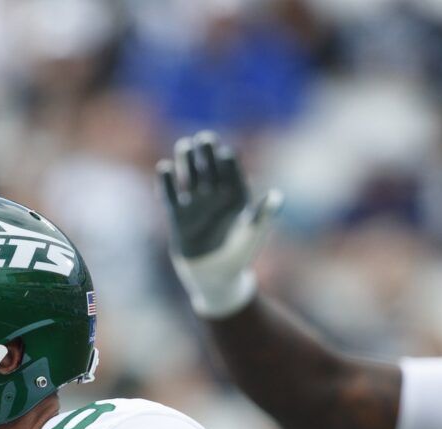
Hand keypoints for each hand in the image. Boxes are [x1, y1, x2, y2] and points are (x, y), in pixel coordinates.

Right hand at [157, 130, 282, 318]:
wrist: (215, 278)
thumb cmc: (239, 256)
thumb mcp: (253, 234)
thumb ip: (263, 215)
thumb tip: (277, 196)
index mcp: (235, 197)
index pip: (231, 172)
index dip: (228, 161)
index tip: (225, 153)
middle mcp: (215, 197)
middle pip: (209, 168)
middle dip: (206, 153)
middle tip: (204, 138)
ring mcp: (195, 205)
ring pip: (189, 177)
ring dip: (186, 161)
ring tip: (184, 145)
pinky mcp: (178, 216)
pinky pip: (171, 196)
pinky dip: (167, 183)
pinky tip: (164, 168)